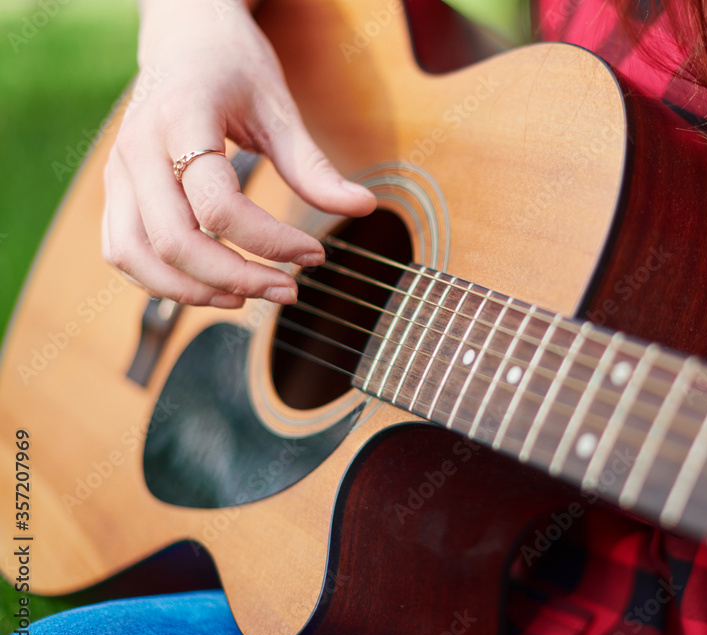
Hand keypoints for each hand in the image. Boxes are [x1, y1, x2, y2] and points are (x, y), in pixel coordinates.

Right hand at [102, 0, 375, 307]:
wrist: (183, 37)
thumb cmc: (232, 67)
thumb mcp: (279, 109)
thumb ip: (314, 167)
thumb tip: (365, 207)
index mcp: (180, 120)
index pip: (218, 205)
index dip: (270, 241)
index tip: (316, 253)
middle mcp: (137, 149)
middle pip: (174, 241)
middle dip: (236, 277)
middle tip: (289, 289)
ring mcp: (117, 171)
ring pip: (136, 255)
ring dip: (192, 291)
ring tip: (247, 298)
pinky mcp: (115, 190)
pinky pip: (122, 251)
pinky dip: (160, 281)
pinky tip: (211, 287)